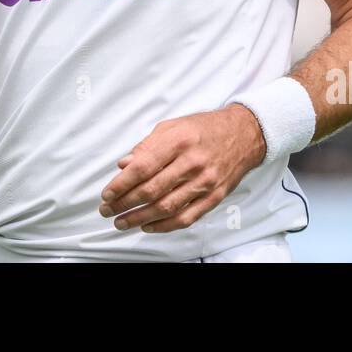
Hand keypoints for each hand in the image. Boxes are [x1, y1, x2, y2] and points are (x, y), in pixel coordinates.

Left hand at [98, 104, 266, 233]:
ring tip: (122, 222)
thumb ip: (146, 146)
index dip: (122, 184)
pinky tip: (148, 226)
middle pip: (152, 190)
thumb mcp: (172, 126)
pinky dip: (164, 226)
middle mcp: (192, 163)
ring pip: (166, 208)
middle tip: (108, 210)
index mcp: (179, 141)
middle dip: (125, 204)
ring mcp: (205, 182)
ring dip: (140, 218)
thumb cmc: (203, 129)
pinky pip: (186, 217)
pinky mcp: (214, 197)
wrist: (243, 135)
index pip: (143, 167)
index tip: (107, 193)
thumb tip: (124, 165)